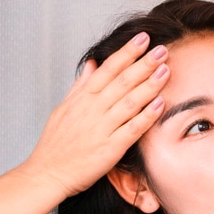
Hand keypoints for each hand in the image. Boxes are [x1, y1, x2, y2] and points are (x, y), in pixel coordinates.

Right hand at [24, 32, 170, 196]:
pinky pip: (132, 129)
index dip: (126, 53)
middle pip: (122, 81)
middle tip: (162, 50)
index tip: (142, 40)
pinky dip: (146, 116)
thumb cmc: (55, 145)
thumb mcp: (63, 109)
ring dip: (149, 85)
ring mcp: (102, 128)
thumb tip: (91, 64)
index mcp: (82, 99)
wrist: (48, 173)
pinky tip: (160, 104)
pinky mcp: (110, 148)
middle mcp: (92, 110)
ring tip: (165, 71)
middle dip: (144, 64)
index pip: (107, 69)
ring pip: (129, 102)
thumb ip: (80, 86)